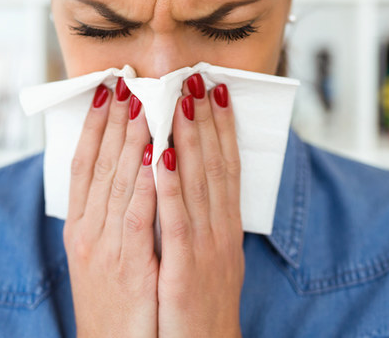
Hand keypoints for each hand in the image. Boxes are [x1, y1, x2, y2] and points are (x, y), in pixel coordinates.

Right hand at [63, 78, 158, 337]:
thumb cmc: (115, 304)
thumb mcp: (103, 256)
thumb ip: (110, 215)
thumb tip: (126, 173)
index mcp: (81, 227)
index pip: (84, 164)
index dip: (93, 125)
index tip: (106, 90)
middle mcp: (86, 232)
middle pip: (98, 164)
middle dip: (112, 119)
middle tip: (125, 80)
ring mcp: (104, 249)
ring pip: (116, 182)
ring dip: (129, 139)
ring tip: (141, 101)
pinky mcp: (128, 266)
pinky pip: (136, 217)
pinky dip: (143, 183)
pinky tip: (153, 154)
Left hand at [156, 74, 244, 337]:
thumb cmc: (199, 308)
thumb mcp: (208, 259)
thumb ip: (203, 222)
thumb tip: (195, 185)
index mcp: (224, 228)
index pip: (225, 166)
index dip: (222, 127)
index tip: (215, 91)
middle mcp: (220, 231)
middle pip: (214, 165)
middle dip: (206, 119)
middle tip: (199, 79)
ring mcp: (205, 247)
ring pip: (197, 182)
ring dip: (190, 137)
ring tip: (182, 100)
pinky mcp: (184, 266)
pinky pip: (175, 219)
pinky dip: (170, 184)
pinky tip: (163, 153)